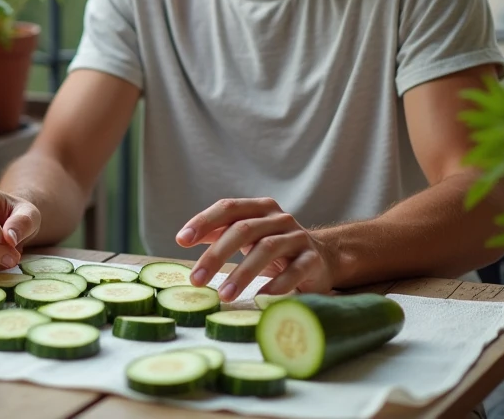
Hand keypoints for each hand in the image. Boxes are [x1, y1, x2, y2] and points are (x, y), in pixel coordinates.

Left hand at [176, 197, 335, 301]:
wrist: (322, 258)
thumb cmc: (275, 247)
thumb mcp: (248, 236)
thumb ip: (220, 232)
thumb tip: (184, 237)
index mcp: (259, 208)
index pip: (228, 207)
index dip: (204, 221)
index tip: (181, 240)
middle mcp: (279, 218)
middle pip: (243, 229)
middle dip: (216, 255)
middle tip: (196, 280)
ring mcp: (297, 237)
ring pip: (266, 249)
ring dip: (242, 273)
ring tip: (224, 295)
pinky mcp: (312, 259)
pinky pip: (294, 271)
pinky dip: (276, 284)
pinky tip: (260, 297)